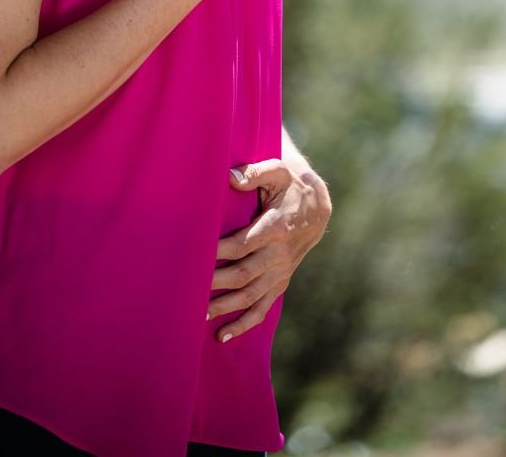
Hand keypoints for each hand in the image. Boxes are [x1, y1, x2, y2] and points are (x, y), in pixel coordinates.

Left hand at [205, 158, 331, 342]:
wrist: (316, 209)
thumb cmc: (289, 186)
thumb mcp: (277, 171)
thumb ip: (254, 173)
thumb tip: (230, 177)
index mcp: (275, 227)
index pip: (242, 244)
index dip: (219, 251)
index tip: (196, 256)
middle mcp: (278, 254)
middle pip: (244, 274)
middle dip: (216, 283)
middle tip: (189, 288)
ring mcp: (280, 272)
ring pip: (250, 296)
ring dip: (225, 307)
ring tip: (199, 314)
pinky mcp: (280, 283)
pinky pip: (262, 309)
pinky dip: (243, 324)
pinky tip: (222, 335)